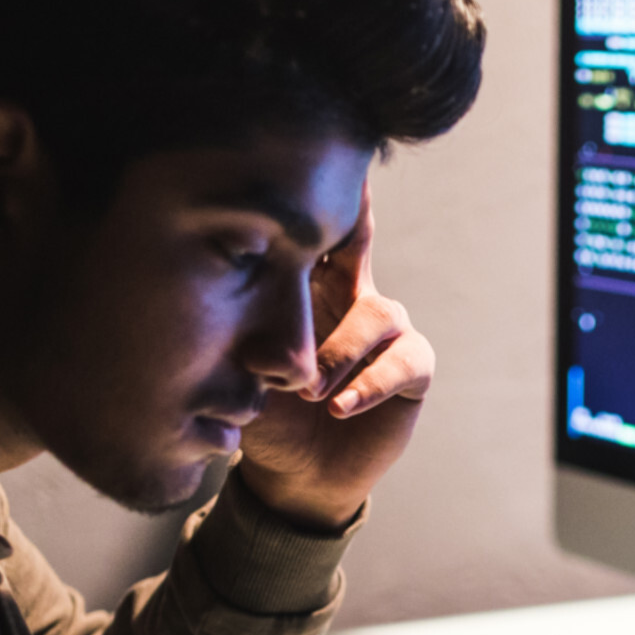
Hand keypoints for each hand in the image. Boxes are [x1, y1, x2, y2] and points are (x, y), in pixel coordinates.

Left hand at [234, 183, 433, 529]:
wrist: (295, 476)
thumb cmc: (266, 415)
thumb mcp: (242, 374)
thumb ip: (241, 338)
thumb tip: (222, 312)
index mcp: (312, 287)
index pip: (317, 232)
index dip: (321, 196)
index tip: (313, 157)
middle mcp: (354, 296)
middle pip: (360, 243)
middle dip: (351, 222)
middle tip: (335, 207)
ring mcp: (388, 332)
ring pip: (378, 312)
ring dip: (340, 351)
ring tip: (311, 390)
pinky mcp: (412, 370)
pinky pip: (403, 361)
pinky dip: (369, 382)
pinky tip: (339, 405)